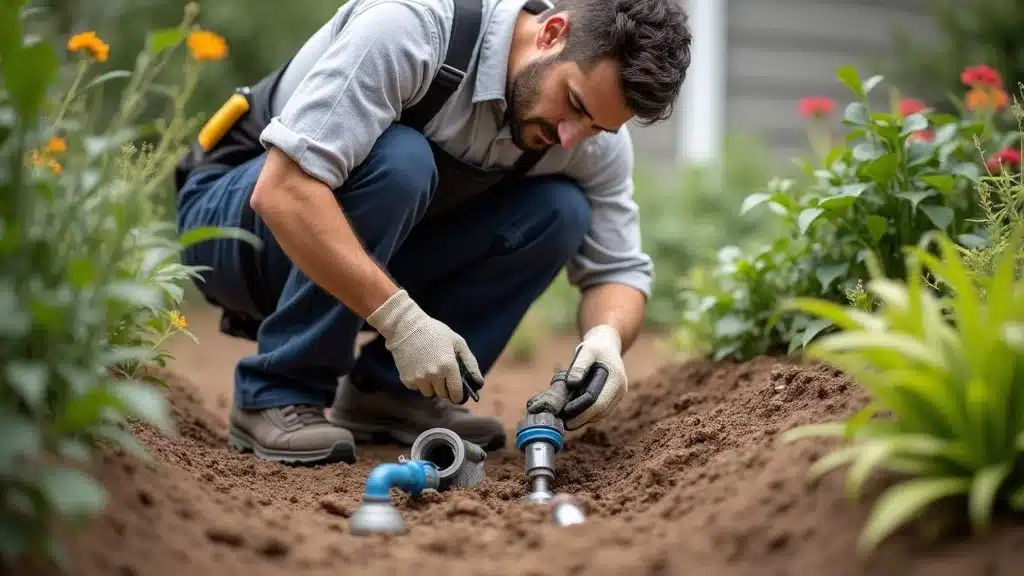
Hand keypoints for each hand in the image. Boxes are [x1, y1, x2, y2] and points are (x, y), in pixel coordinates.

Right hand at [365, 289, 483, 402]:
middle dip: (445, 388)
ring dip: (432, 386)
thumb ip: (470, 363)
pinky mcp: (406, 379)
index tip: (458, 393)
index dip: (458, 395)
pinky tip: (418, 367)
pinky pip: (417, 388)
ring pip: (429, 393)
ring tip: (430, 370)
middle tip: (443, 375)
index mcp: (449, 366)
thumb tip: (479, 383)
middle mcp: (434, 375)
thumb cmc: (435, 332)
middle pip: (443, 395)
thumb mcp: (457, 342)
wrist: (405, 327)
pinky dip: (419, 382)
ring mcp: (419, 378)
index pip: (456, 394)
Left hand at [560, 324, 626, 429]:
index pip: (599, 402)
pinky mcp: (612, 398)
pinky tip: (573, 415)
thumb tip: (571, 383)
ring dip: (584, 419)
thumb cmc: (595, 347)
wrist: (607, 346)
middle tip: (563, 424)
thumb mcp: (586, 350)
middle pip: (601, 412)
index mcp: (616, 378)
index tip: (565, 412)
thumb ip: (579, 365)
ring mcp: (618, 395)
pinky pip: (600, 411)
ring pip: (601, 414)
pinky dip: (587, 415)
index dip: (581, 410)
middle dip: (582, 419)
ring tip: (566, 422)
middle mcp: (620, 390)